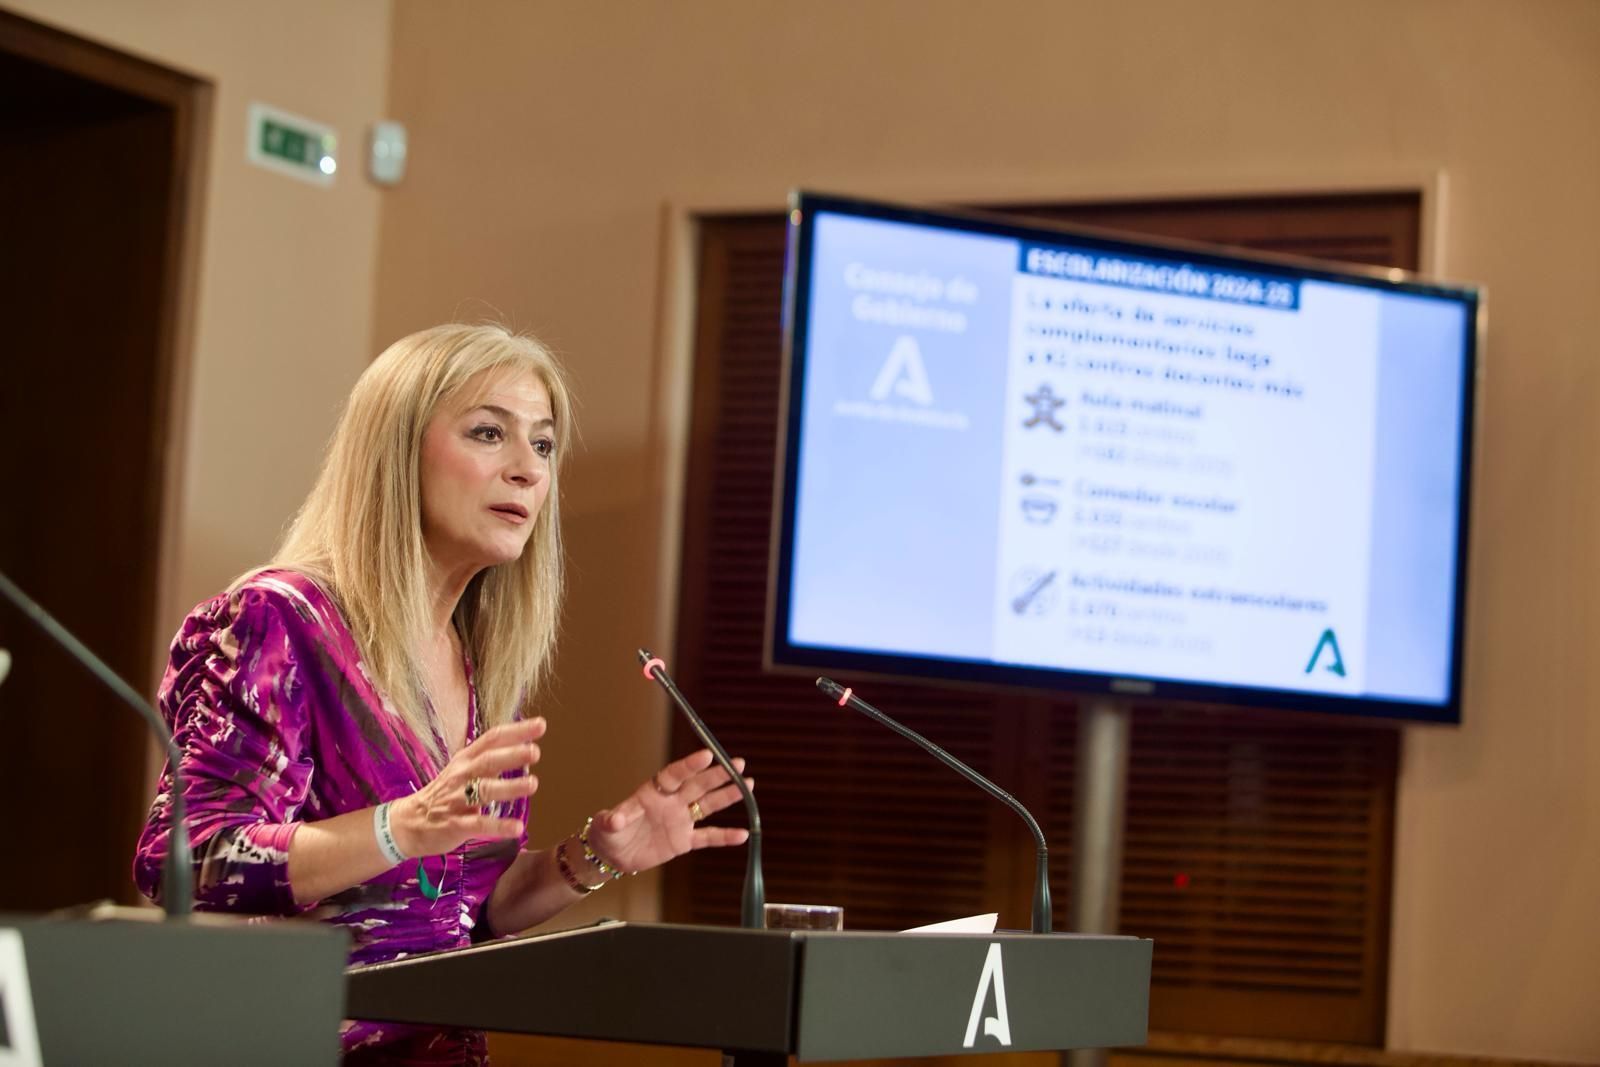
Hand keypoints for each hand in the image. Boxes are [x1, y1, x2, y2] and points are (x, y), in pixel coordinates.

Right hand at [390, 717, 543, 857]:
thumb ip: (490, 760)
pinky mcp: (455, 824)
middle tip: (535, 752)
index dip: (516, 731)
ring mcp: (457, 799)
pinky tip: (517, 828)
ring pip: (484, 790)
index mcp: (465, 760)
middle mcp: (461, 775)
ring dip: (509, 786)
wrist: (407, 823)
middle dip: (511, 755)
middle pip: (487, 761)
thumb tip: (523, 747)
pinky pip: (479, 824)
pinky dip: (499, 826)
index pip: (492, 739)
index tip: (540, 725)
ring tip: (533, 784)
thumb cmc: (444, 794)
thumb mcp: (463, 771)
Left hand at [581, 749, 751, 875]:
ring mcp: (680, 820)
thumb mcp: (607, 825)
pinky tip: (743, 834)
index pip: (675, 774)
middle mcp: (671, 802)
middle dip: (718, 775)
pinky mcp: (683, 840)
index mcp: (654, 792)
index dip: (690, 765)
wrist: (613, 854)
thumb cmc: (608, 832)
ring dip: (727, 796)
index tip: (707, 754)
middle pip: (698, 785)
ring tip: (748, 786)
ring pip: (708, 805)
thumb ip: (614, 819)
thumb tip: (614, 819)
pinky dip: (724, 836)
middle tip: (739, 764)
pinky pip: (707, 837)